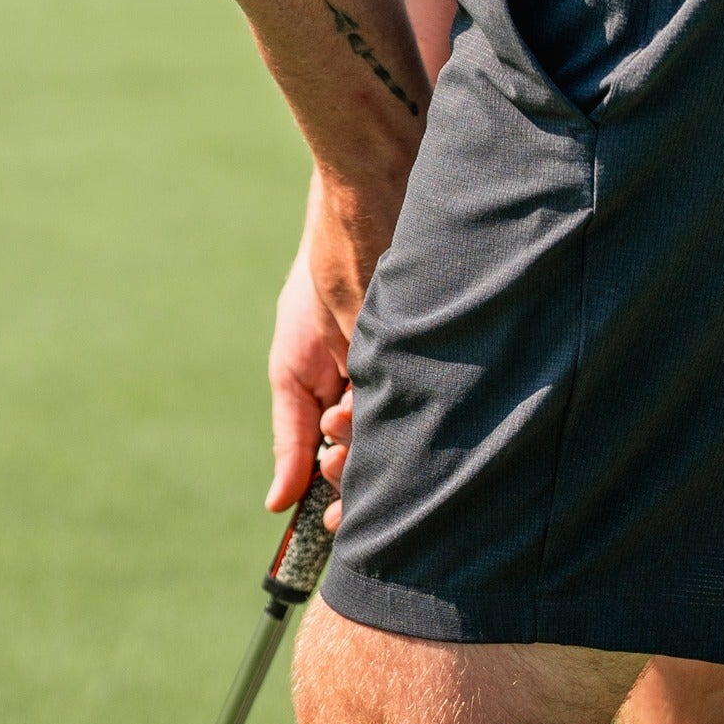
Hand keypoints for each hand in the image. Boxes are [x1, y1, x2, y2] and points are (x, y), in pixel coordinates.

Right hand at [265, 173, 398, 526]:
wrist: (368, 202)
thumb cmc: (325, 276)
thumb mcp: (295, 362)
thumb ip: (291, 433)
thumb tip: (278, 505)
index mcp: (348, 399)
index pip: (349, 470)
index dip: (345, 502)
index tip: (337, 521)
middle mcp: (389, 391)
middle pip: (380, 462)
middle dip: (358, 475)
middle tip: (343, 461)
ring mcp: (419, 374)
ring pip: (403, 440)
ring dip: (373, 445)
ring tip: (347, 417)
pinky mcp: (445, 355)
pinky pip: (431, 403)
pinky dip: (403, 414)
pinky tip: (372, 403)